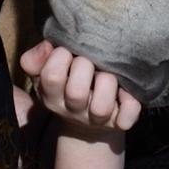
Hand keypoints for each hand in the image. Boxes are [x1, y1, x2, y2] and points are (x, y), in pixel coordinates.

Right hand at [19, 40, 141, 133]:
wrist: (87, 118)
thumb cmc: (68, 81)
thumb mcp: (46, 69)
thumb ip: (38, 56)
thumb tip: (48, 45)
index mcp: (52, 95)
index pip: (52, 76)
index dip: (61, 56)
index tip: (67, 50)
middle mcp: (72, 110)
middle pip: (76, 92)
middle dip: (86, 67)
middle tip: (90, 60)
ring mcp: (96, 119)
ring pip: (101, 107)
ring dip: (108, 84)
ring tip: (109, 74)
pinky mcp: (118, 122)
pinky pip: (127, 117)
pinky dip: (130, 104)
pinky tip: (126, 91)